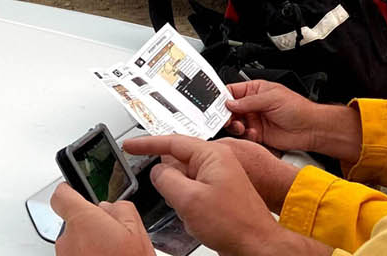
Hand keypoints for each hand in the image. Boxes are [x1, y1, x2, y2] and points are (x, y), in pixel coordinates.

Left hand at [48, 183, 154, 255]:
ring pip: (76, 241)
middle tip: (114, 234)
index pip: (61, 195)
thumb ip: (121, 209)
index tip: (77, 190)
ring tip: (113, 254)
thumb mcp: (138, 232)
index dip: (70, 190)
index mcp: (82, 221)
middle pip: (73, 220)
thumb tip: (111, 207)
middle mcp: (67, 239)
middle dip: (91, 224)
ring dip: (91, 244)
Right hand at [122, 135, 329, 255]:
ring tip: (188, 210)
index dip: (147, 143)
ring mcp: (219, 178)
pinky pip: (193, 191)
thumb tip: (157, 171)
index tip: (130, 145)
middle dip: (166, 177)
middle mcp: (217, 163)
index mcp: (212, 155)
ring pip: (184, 178)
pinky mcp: (219, 193)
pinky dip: (186, 202)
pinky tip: (193, 217)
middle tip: (161, 191)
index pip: (172, 141)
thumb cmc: (234, 223)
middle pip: (178, 160)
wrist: (256, 244)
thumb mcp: (189, 199)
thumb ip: (166, 180)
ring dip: (178, 193)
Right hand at [225, 80, 362, 160]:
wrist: (310, 129)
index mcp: (255, 90)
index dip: (222, 98)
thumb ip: (249, 101)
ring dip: (236, 126)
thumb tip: (229, 103)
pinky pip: (243, 136)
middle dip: (226, 115)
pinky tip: (254, 134)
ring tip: (243, 127)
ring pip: (234, 124)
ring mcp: (254, 120)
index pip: (232, 91)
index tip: (216, 105)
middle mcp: (253, 105)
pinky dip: (246, 136)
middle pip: (229, 109)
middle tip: (228, 119)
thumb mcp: (272, 98)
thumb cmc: (298, 108)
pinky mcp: (257, 134)